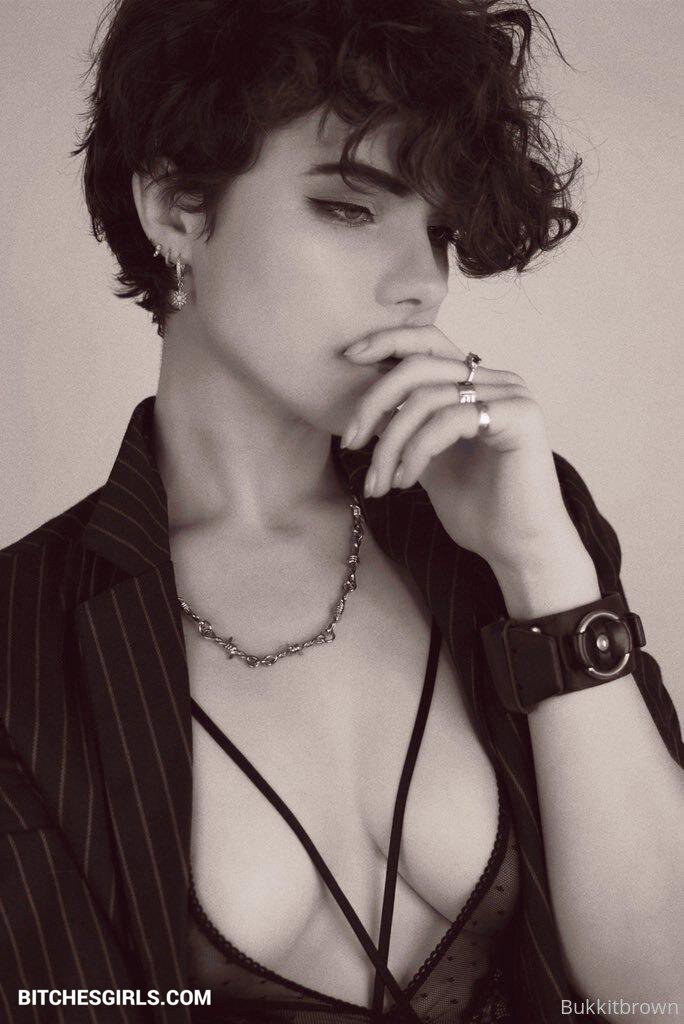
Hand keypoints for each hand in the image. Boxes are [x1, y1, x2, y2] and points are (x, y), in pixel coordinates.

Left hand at [340, 325, 579, 572]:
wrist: (517, 548)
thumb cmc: (477, 509)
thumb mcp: (426, 459)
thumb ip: (404, 428)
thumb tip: (365, 407)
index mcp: (477, 383)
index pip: (427, 341)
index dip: (386, 341)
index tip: (349, 358)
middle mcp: (497, 380)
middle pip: (418, 365)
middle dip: (374, 401)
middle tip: (350, 441)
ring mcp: (511, 394)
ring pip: (427, 398)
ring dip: (391, 443)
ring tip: (378, 482)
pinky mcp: (520, 416)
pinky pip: (449, 420)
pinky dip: (417, 451)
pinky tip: (405, 481)